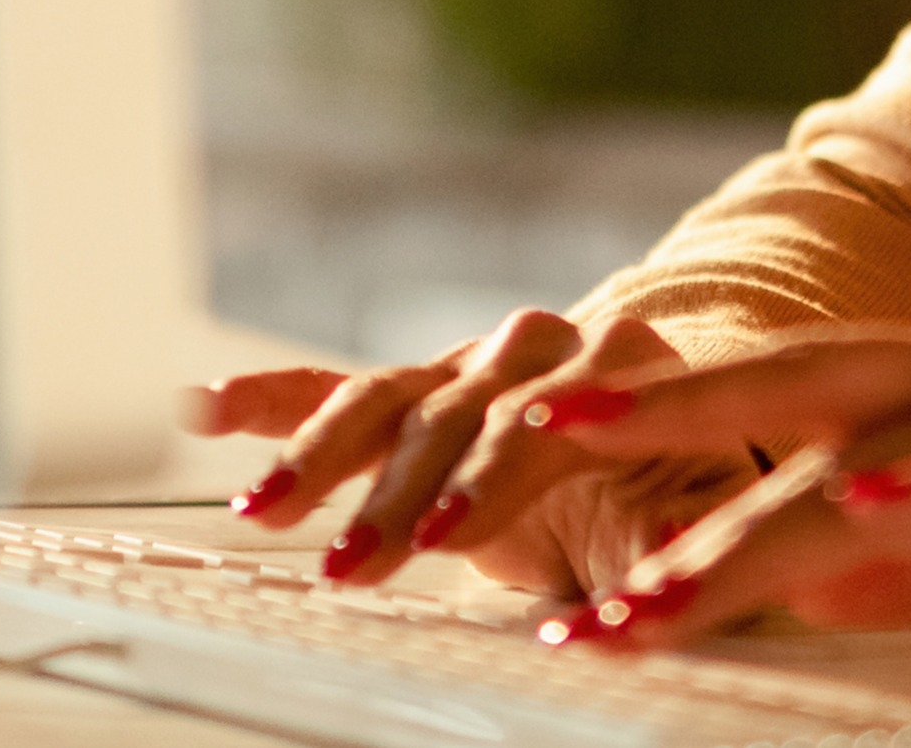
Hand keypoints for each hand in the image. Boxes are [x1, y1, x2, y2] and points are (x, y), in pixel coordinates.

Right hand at [183, 309, 742, 594]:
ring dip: (322, 458)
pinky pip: (334, 387)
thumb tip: (667, 562)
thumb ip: (685, 535)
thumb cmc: (683, 493)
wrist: (662, 445)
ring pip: (387, 399)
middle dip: (397, 492)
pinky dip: (269, 397)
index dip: (491, 479)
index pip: (542, 418)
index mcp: (622, 367)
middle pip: (453, 413)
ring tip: (271, 514)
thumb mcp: (705, 518)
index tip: (445, 533)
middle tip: (354, 561)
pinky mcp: (416, 392)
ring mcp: (468, 364)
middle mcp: (539, 347)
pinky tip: (204, 408)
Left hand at [521, 313, 910, 702]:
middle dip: (642, 418)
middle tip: (509, 445)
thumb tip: (787, 581)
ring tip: (619, 590)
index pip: (790, 390)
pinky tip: (805, 533)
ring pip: (848, 453)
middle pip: (784, 380)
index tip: (537, 446)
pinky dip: (876, 515)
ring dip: (722, 525)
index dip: (663, 412)